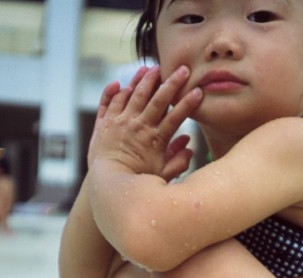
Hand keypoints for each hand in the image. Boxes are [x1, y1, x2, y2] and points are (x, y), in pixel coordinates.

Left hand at [89, 66, 202, 180]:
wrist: (106, 184)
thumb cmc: (136, 181)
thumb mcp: (161, 175)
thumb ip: (178, 162)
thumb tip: (189, 146)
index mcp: (154, 139)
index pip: (176, 116)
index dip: (188, 103)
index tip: (198, 91)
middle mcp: (137, 126)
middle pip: (157, 99)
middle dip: (171, 83)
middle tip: (183, 70)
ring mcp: (119, 122)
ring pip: (133, 94)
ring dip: (144, 80)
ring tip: (153, 68)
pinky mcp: (104, 123)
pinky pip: (109, 102)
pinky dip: (114, 91)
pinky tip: (120, 84)